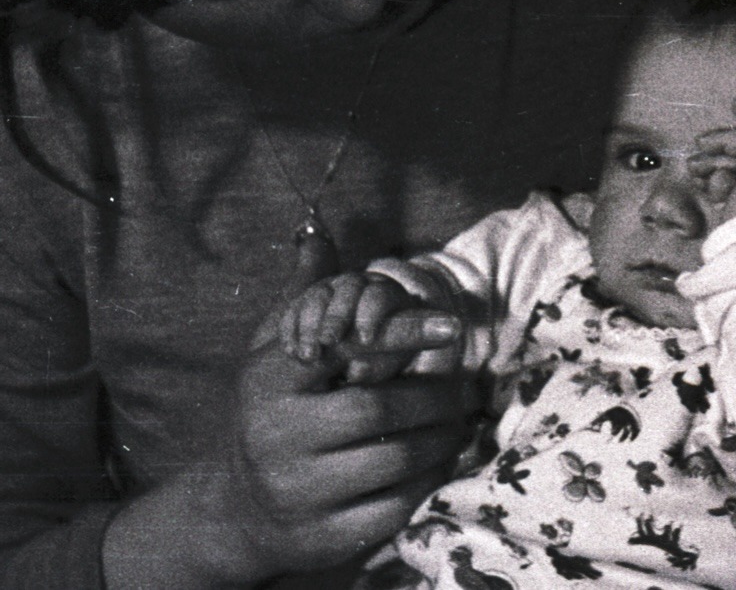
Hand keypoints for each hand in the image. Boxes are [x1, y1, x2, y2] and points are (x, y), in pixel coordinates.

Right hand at [104, 225, 478, 588]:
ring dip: (443, 437)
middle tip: (465, 390)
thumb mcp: (277, 352)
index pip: (345, 348)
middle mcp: (278, 437)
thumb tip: (317, 235)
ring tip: (460, 423)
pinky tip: (440, 463)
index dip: (402, 334)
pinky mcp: (325, 535)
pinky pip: (399, 505)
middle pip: (382, 409)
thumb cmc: (272, 413)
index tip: (453, 327)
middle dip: (437, 396)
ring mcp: (300, 490)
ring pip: (398, 458)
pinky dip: (431, 480)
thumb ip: (306, 298)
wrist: (235, 510)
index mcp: (270, 382)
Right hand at [688, 95, 735, 222]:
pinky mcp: (734, 204)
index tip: (704, 140)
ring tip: (694, 172)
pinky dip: (712, 185)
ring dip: (707, 167)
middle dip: (713, 152)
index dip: (725, 136)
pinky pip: (719, 186)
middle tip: (694, 156)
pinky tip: (708, 191)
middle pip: (732, 150)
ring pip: (722, 166)